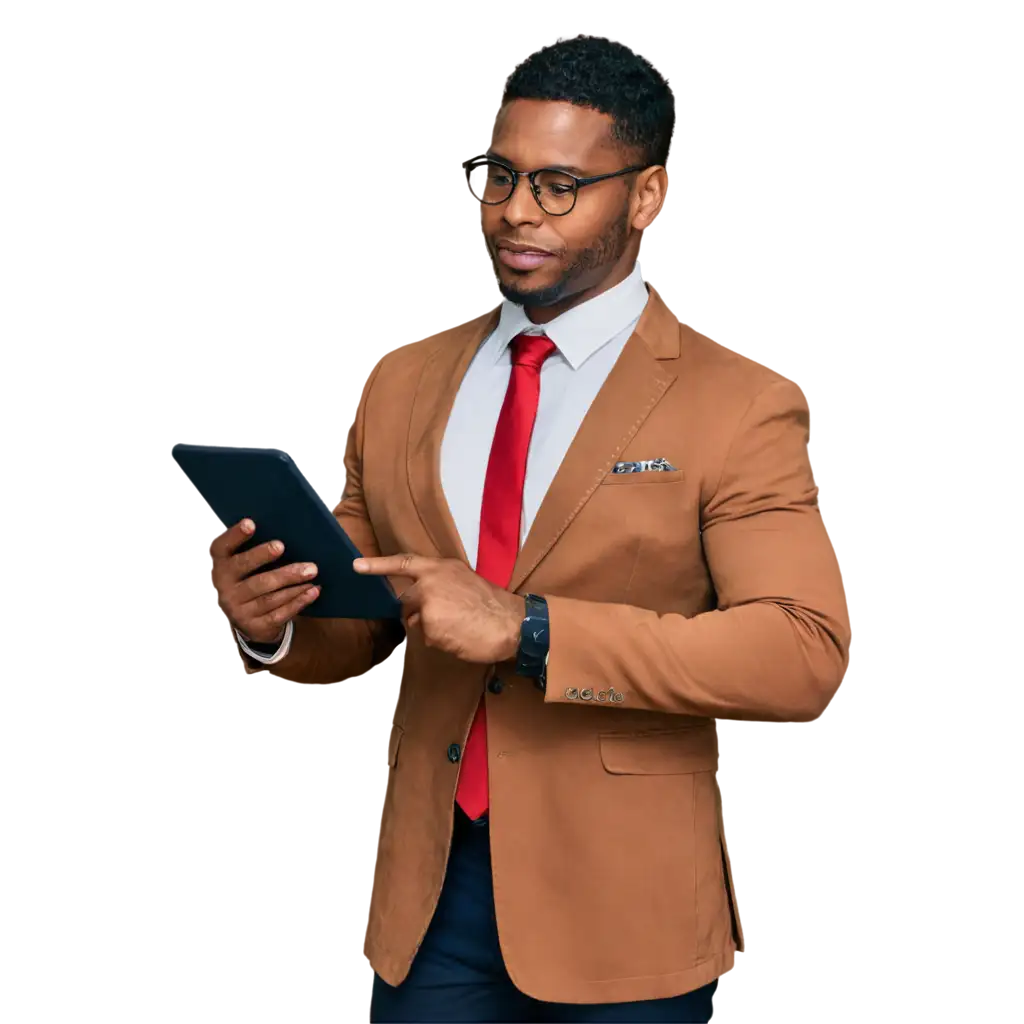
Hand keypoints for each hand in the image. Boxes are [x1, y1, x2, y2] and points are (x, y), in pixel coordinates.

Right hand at [209, 518, 319, 643]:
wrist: (249, 621)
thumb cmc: (254, 578)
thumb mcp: (249, 562)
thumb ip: (259, 544)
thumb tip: (292, 522)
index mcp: (222, 564)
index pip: (222, 547)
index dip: (234, 536)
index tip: (250, 523)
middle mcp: (225, 586)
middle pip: (243, 569)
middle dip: (262, 556)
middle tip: (281, 546)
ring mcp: (238, 608)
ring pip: (266, 594)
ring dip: (290, 582)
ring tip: (311, 571)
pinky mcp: (255, 625)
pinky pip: (279, 613)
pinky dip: (298, 602)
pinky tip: (313, 591)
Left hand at [353, 553, 524, 663]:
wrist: (510, 623)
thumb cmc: (493, 605)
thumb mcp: (465, 581)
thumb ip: (442, 583)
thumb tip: (425, 598)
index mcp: (441, 568)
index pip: (403, 563)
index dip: (378, 565)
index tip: (356, 566)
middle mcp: (430, 582)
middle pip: (407, 601)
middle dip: (419, 612)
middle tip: (448, 618)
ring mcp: (428, 604)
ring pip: (416, 621)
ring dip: (431, 627)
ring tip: (459, 626)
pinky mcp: (429, 625)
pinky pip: (426, 637)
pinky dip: (440, 640)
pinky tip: (458, 636)